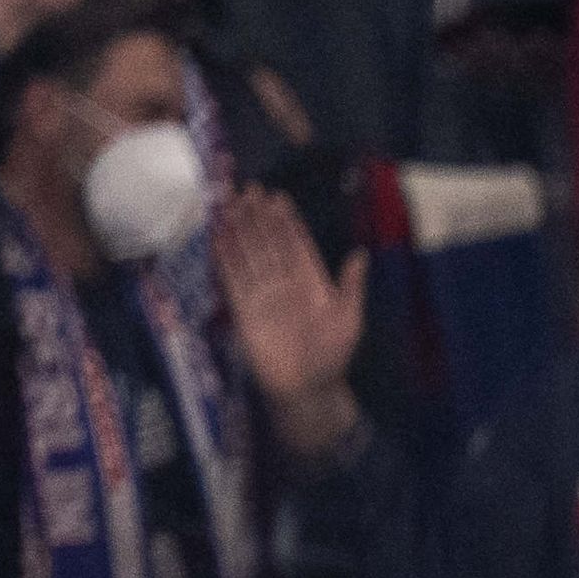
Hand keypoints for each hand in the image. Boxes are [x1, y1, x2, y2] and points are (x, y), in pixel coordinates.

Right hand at [211, 190, 368, 449]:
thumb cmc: (332, 356)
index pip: (296, 245)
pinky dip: (224, 257)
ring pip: (249, 254)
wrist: (307, 388)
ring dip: (240, 229)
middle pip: (269, 243)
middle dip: (259, 217)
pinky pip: (232, 278)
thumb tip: (360, 254)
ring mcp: (263, 294)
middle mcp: (285, 283)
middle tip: (250, 189)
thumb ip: (351, 286)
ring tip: (231, 203)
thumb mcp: (349, 319)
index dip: (286, 222)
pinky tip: (217, 236)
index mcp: (311, 282)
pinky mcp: (243, 308)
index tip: (278, 197)